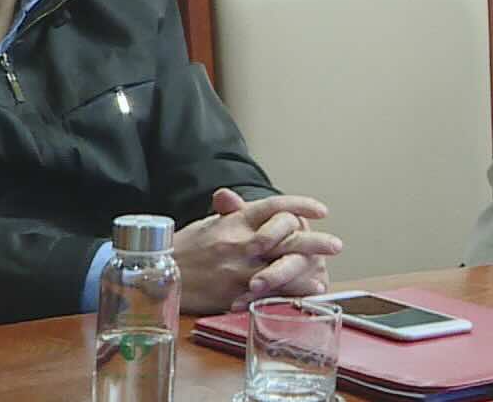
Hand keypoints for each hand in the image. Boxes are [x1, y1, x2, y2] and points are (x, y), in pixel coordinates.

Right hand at [173, 189, 343, 313]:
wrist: (155, 273)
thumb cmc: (185, 247)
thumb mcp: (208, 223)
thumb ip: (229, 213)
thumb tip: (230, 196)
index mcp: (236, 221)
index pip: (275, 206)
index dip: (301, 206)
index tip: (322, 210)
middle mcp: (240, 242)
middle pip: (286, 238)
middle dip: (314, 241)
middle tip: (337, 244)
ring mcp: (237, 269)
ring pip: (280, 269)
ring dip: (305, 274)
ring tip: (323, 277)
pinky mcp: (232, 293)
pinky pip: (265, 295)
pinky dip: (286, 295)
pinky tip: (302, 296)